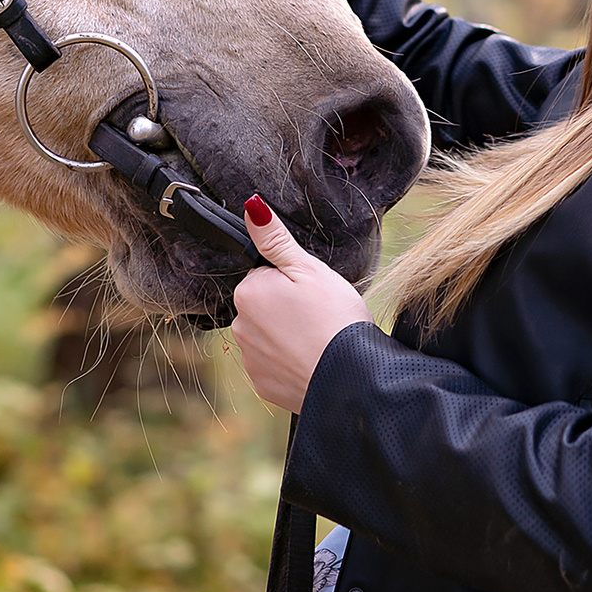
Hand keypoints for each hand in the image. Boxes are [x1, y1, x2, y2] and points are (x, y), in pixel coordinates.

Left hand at [229, 194, 373, 413]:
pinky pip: (273, 365)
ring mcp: (250, 359)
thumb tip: (251, 206)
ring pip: (267, 336)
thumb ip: (274, 239)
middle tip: (317, 315)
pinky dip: (289, 362)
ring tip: (318, 338)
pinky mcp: (262, 385)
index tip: (312, 293)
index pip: (264, 277)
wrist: (351, 378)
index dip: (291, 281)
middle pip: (263, 307)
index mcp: (249, 293)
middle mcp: (240, 327)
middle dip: (285, 308)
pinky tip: (312, 360)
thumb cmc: (334, 318)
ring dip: (287, 336)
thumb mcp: (308, 268)